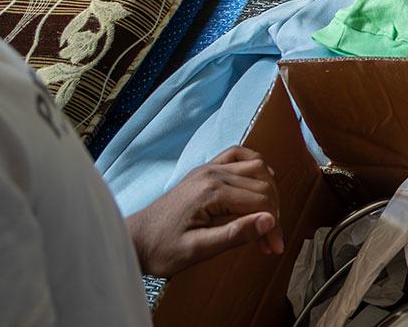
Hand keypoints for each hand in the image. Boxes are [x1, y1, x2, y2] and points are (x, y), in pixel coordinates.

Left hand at [126, 146, 282, 277]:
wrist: (133, 240)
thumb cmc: (161, 250)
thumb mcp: (197, 250)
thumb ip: (234, 235)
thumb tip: (270, 220)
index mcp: (212, 192)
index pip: (260, 202)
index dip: (272, 226)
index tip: (274, 248)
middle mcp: (213, 173)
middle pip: (262, 185)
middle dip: (272, 213)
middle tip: (269, 241)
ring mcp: (208, 168)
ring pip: (257, 167)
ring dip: (268, 191)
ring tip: (265, 218)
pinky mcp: (205, 170)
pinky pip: (238, 155)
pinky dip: (255, 165)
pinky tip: (259, 181)